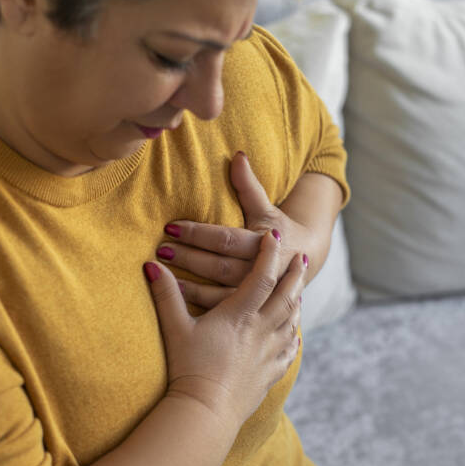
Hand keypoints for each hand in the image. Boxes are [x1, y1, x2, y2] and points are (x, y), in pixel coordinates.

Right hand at [144, 231, 307, 431]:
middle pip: (287, 295)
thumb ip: (165, 294)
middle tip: (302, 259)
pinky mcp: (270, 374)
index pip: (262, 276)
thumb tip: (151, 264)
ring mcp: (270, 353)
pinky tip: (294, 335)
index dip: (269, 254)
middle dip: (295, 274)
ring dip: (297, 301)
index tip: (274, 237)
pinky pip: (290, 350)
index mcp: (240, 315)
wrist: (205, 413)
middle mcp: (262, 331)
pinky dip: (294, 337)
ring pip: (292, 320)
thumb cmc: (188, 368)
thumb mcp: (175, 328)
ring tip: (298, 290)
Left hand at [156, 152, 312, 310]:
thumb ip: (249, 186)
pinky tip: (178, 299)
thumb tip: (237, 155)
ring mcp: (257, 294)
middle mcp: (263, 271)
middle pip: (219, 266)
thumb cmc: (277, 229)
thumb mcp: (266, 208)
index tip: (170, 227)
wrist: (303, 262)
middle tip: (161, 248)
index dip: (198, 233)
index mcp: (266, 244)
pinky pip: (222, 310)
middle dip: (189, 258)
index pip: (226, 239)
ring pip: (220, 292)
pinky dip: (200, 305)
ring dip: (190, 286)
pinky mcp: (250, 310)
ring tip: (163, 276)